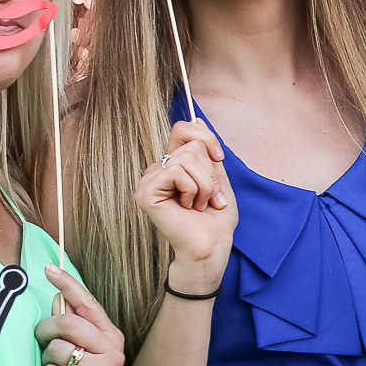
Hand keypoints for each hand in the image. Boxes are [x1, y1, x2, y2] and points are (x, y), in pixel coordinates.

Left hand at [36, 266, 128, 365]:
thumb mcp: (82, 356)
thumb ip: (72, 329)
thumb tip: (56, 301)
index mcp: (110, 337)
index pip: (87, 304)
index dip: (67, 284)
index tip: (49, 269)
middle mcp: (112, 350)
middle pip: (67, 324)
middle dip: (45, 332)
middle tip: (41, 344)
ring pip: (56, 349)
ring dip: (46, 362)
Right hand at [133, 118, 236, 277]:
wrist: (212, 246)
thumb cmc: (216, 218)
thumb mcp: (217, 176)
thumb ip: (206, 150)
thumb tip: (197, 119)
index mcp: (172, 165)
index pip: (183, 129)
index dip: (205, 137)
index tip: (219, 158)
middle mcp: (157, 170)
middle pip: (190, 144)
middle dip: (210, 172)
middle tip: (207, 198)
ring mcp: (149, 180)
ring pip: (186, 157)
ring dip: (204, 184)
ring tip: (198, 204)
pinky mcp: (145, 192)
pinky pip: (177, 171)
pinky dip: (192, 190)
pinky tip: (187, 208)